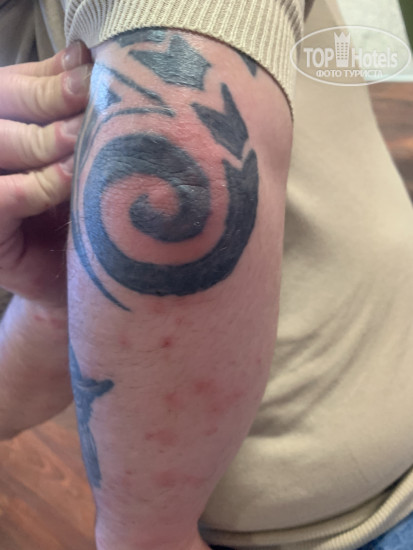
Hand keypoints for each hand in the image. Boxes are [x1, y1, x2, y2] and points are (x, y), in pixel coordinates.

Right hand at [0, 42, 91, 307]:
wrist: (79, 276)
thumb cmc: (81, 211)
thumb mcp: (79, 155)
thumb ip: (72, 111)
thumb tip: (81, 54)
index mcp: (6, 127)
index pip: (14, 85)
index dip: (49, 77)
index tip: (89, 71)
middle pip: (1, 108)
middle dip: (48, 101)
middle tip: (88, 96)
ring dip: (43, 140)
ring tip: (82, 136)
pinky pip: (3, 197)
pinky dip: (38, 185)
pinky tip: (69, 177)